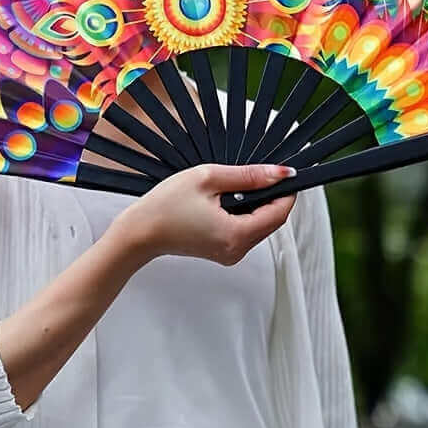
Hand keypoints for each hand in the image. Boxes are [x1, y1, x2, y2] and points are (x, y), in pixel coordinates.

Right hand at [115, 163, 296, 265]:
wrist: (140, 231)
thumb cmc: (166, 205)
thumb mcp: (209, 179)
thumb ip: (248, 175)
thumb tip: (279, 173)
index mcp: (236, 235)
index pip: (280, 213)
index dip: (287, 191)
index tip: (285, 173)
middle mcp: (237, 250)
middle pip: (272, 221)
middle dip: (272, 197)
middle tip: (261, 173)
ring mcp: (230, 254)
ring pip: (260, 226)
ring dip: (258, 205)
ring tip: (238, 185)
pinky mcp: (223, 252)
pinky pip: (245, 231)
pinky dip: (245, 214)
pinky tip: (228, 199)